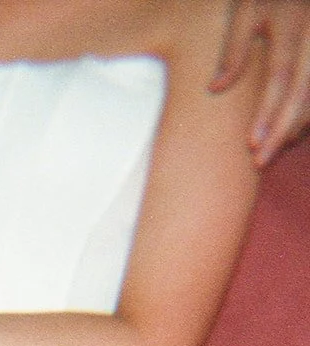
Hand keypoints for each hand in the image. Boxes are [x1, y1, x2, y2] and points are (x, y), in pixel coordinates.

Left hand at [213, 0, 309, 164]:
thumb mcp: (245, 11)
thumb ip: (234, 48)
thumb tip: (215, 88)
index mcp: (292, 22)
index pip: (281, 76)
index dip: (267, 113)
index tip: (251, 145)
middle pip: (303, 92)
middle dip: (282, 130)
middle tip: (261, 162)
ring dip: (297, 127)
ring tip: (273, 152)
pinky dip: (307, 115)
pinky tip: (291, 133)